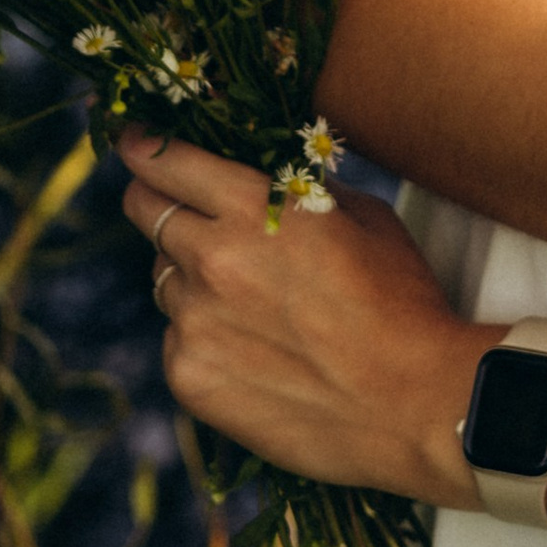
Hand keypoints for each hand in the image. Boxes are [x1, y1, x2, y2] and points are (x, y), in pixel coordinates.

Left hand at [117, 130, 487, 504]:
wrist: (414, 404)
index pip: (164, 162)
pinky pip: (177, 340)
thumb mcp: (361, 217)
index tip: (133, 142)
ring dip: (192, 278)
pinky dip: (203, 336)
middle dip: (154, 202)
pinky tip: (255, 351)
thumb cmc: (401, 303)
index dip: (142, 147)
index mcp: (251, 207)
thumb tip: (260, 180)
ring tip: (253, 303)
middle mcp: (209, 258)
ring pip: (164, 281)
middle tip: (178, 210)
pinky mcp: (190, 379)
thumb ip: (295, 193)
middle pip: (144, 212)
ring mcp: (193, 323)